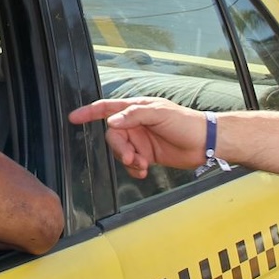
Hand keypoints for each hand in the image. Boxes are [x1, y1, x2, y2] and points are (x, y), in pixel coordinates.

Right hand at [67, 97, 205, 178]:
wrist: (205, 143)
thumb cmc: (185, 122)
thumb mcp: (160, 113)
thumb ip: (134, 115)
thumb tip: (112, 121)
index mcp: (137, 109)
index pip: (108, 108)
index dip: (89, 112)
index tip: (73, 117)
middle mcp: (136, 124)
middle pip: (113, 135)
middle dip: (119, 148)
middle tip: (131, 157)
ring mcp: (141, 140)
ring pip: (121, 151)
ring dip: (128, 160)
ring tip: (142, 164)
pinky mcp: (147, 154)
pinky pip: (131, 163)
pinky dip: (134, 169)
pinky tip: (144, 170)